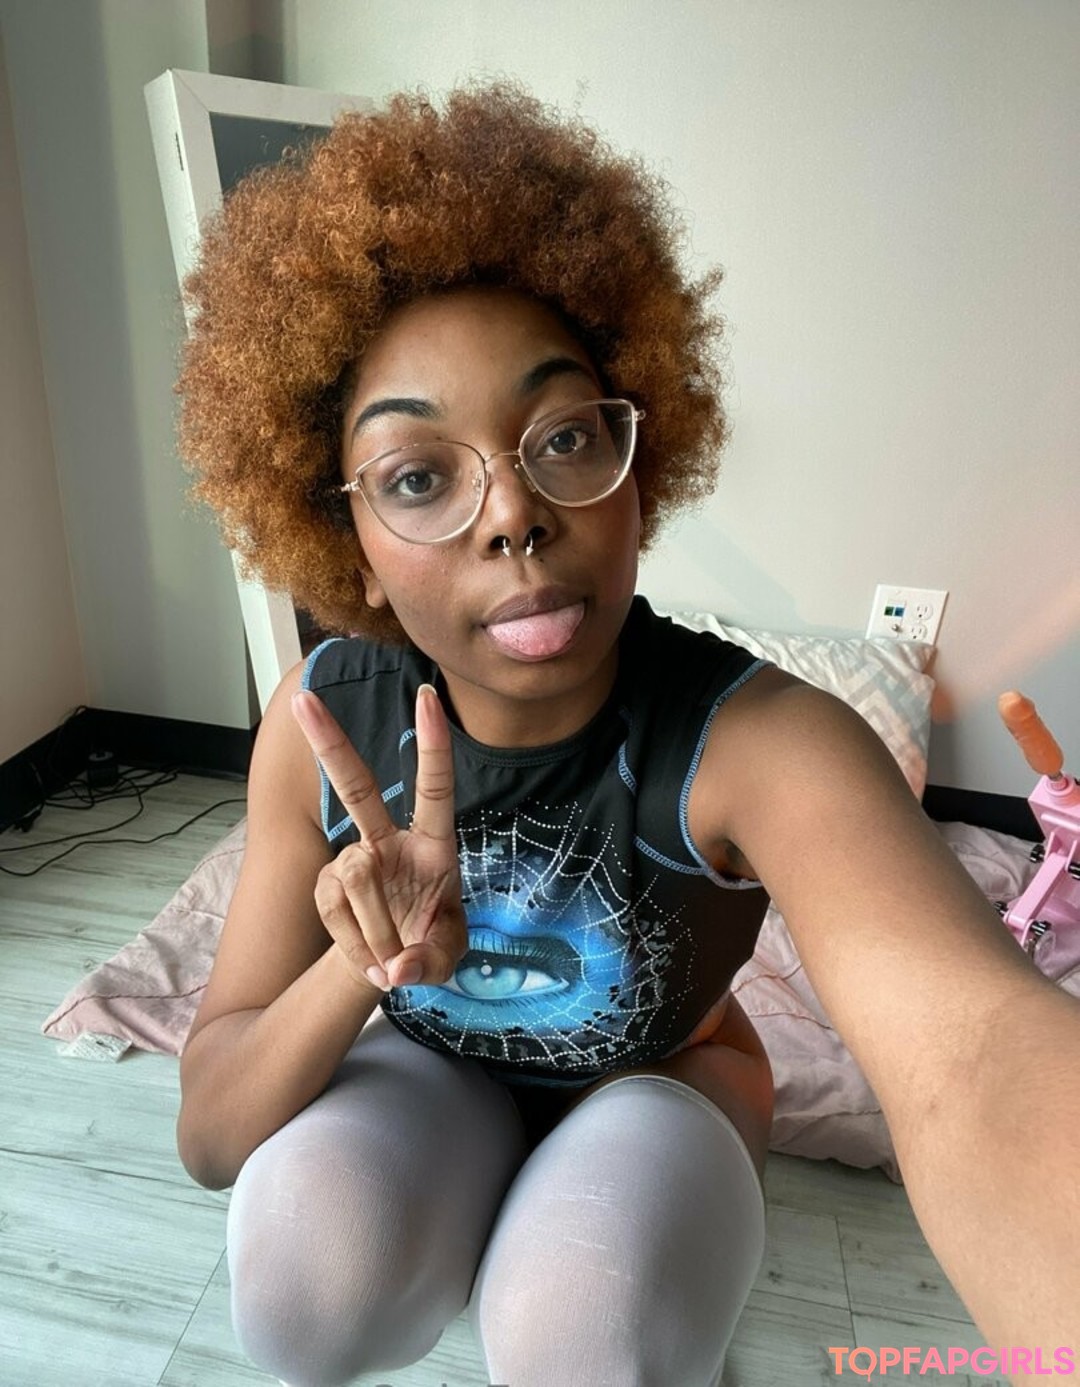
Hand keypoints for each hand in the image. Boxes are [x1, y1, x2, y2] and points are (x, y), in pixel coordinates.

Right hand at [290, 683, 465, 992]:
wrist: (391, 964)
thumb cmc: (428, 943)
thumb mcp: (446, 958)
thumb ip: (430, 962)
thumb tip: (400, 965)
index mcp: (433, 845)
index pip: (433, 787)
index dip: (431, 744)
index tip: (428, 697)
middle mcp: (389, 841)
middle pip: (355, 787)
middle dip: (328, 742)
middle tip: (301, 698)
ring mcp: (353, 860)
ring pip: (355, 878)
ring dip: (377, 931)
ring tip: (394, 961)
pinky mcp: (326, 884)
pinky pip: (336, 912)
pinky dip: (357, 947)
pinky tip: (372, 962)